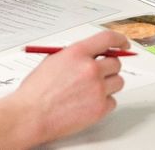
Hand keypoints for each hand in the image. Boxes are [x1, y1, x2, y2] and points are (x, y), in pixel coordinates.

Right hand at [13, 30, 128, 143]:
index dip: (119, 40)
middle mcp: (90, 68)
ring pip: (118, 82)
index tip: (123, 44)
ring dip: (108, 85)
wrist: (31, 115)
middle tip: (98, 74)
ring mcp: (97, 89)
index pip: (108, 39)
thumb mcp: (53, 61)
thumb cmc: (36, 91)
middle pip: (116, 63)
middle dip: (108, 68)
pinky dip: (104, 103)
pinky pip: (113, 101)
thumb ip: (75, 56)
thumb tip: (92, 54)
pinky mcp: (100, 108)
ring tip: (89, 91)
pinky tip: (88, 103)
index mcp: (77, 53)